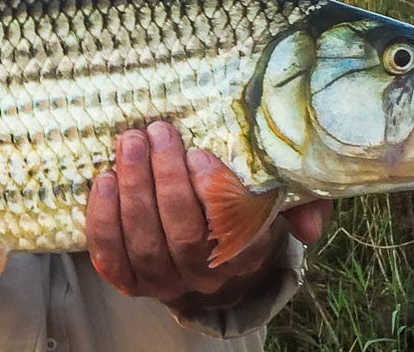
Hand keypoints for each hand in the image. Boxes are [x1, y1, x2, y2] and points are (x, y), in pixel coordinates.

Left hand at [85, 121, 332, 304]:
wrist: (204, 243)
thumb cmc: (240, 205)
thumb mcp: (275, 197)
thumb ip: (301, 203)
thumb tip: (310, 228)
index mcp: (244, 253)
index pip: (229, 231)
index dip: (210, 192)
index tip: (199, 152)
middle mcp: (205, 276)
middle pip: (181, 236)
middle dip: (165, 180)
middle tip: (156, 132)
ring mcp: (164, 282)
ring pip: (144, 244)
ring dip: (133, 190)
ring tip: (130, 144)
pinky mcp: (129, 280)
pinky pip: (110, 258)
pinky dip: (103, 220)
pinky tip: (104, 181)